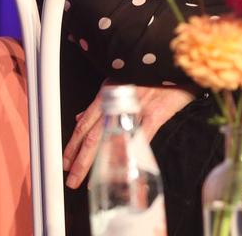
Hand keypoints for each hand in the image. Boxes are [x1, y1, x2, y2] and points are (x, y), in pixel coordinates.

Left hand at [63, 82, 195, 188]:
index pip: (85, 123)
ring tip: (87, 181)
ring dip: (96, 162)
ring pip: (110, 138)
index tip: (65, 161)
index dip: (73, 144)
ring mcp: (135, 108)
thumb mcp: (122, 81)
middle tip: (71, 179)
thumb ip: (101, 102)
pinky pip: (139, 137)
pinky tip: (121, 169)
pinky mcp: (156, 113)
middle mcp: (117, 101)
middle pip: (93, 135)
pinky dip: (129, 154)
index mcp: (108, 93)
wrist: (175, 60)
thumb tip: (81, 116)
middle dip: (79, 160)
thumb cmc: (151, 73)